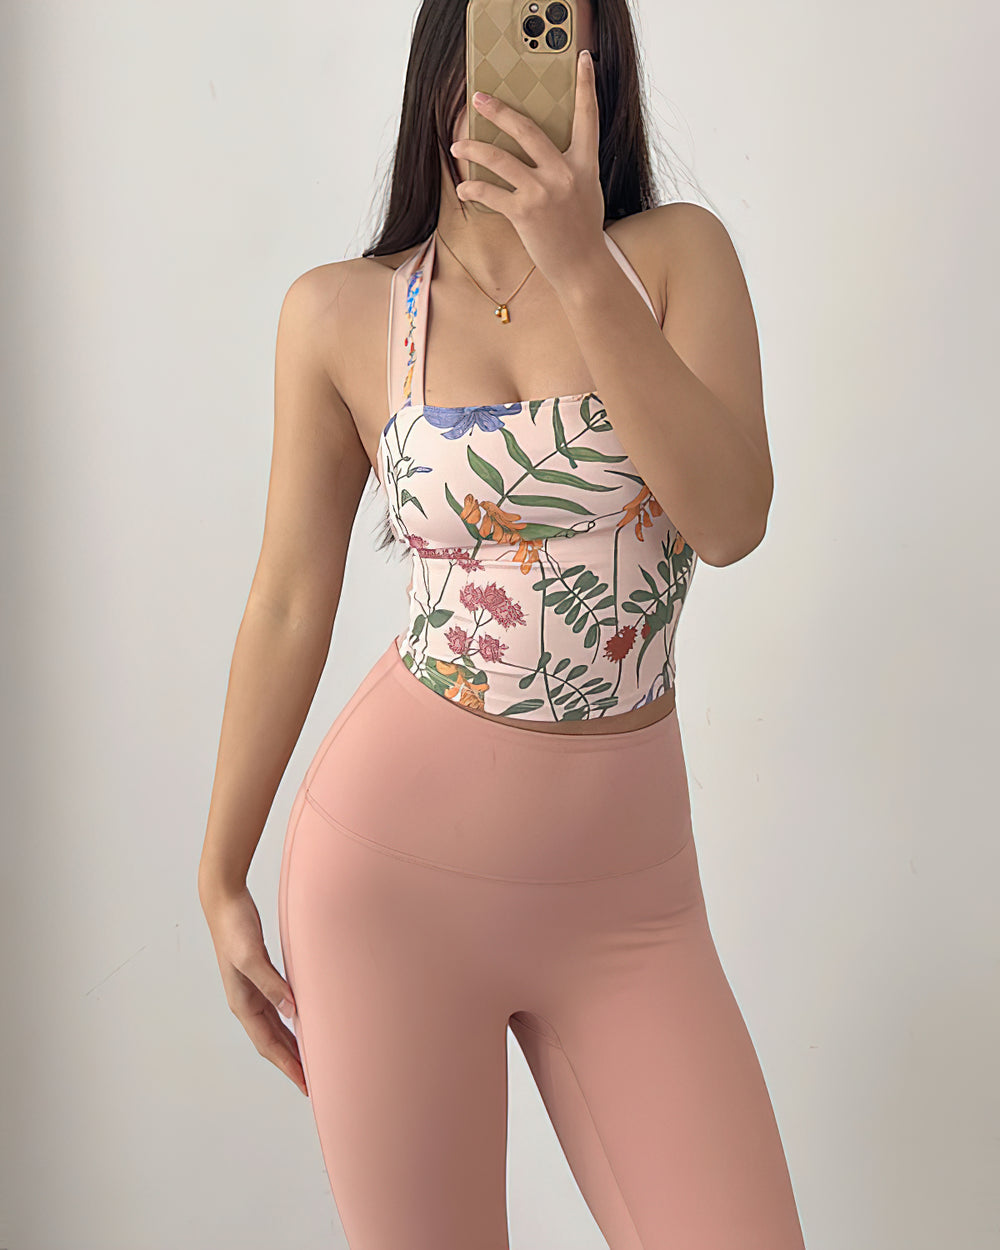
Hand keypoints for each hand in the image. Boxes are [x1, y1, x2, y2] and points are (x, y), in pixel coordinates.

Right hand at [200, 881, 306, 1096]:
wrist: (225, 901)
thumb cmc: (235, 927)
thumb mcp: (252, 957)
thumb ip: (271, 983)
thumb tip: (292, 1010)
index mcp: (242, 1002)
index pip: (267, 1044)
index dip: (286, 1065)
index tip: (304, 1084)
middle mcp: (246, 1001)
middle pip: (271, 1041)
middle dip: (290, 1062)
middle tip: (312, 1081)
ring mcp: (252, 989)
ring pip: (274, 1026)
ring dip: (290, 1044)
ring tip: (310, 1059)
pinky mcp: (260, 976)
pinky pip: (277, 1007)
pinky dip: (289, 1021)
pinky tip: (301, 1021)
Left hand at [450, 48, 605, 289]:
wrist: (582, 267)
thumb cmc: (581, 229)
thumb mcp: (586, 190)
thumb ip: (570, 165)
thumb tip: (543, 147)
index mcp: (585, 164)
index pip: (588, 116)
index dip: (586, 85)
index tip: (583, 59)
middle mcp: (564, 174)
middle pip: (527, 129)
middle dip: (499, 111)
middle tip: (479, 97)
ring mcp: (543, 193)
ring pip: (500, 159)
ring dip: (474, 149)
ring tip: (457, 145)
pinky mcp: (524, 214)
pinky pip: (491, 193)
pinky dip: (472, 190)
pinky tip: (463, 190)